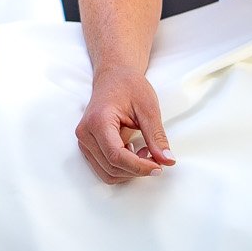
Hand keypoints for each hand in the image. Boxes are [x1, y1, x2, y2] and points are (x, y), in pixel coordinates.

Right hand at [75, 67, 174, 182]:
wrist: (113, 77)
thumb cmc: (129, 86)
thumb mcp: (148, 108)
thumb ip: (156, 136)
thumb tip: (167, 160)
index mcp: (98, 121)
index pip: (116, 156)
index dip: (140, 167)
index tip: (160, 167)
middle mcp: (85, 133)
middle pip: (112, 168)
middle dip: (137, 169)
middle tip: (156, 156)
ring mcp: (83, 141)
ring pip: (108, 173)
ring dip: (130, 171)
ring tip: (145, 152)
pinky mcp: (87, 146)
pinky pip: (105, 168)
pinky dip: (123, 168)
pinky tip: (134, 153)